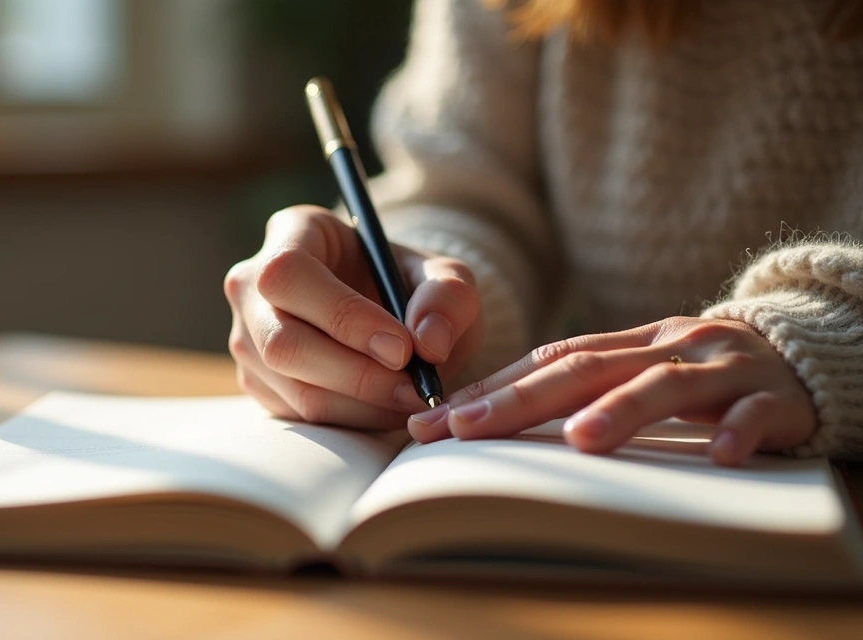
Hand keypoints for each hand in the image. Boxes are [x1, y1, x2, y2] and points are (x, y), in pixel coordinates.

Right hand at [224, 205, 480, 428]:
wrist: (386, 313)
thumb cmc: (406, 283)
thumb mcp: (442, 275)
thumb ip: (448, 297)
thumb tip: (430, 344)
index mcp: (291, 233)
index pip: (291, 275)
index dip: (342, 316)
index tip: (402, 348)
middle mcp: (252, 285)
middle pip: (282, 341)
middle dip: (356, 374)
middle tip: (414, 388)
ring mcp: (246, 337)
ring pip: (291, 385)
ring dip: (360, 404)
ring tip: (410, 398)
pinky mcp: (256, 381)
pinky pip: (297, 413)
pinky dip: (350, 418)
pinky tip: (385, 406)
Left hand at [407, 317, 816, 465]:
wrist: (800, 352)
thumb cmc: (699, 372)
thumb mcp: (638, 369)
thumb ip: (582, 385)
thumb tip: (490, 418)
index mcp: (627, 343)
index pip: (547, 360)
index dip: (491, 388)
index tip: (435, 421)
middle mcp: (665, 346)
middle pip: (587, 368)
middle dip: (521, 400)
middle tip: (468, 429)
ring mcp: (720, 367)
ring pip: (665, 386)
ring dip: (623, 412)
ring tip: (582, 440)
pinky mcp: (775, 395)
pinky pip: (755, 414)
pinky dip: (737, 431)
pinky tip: (720, 456)